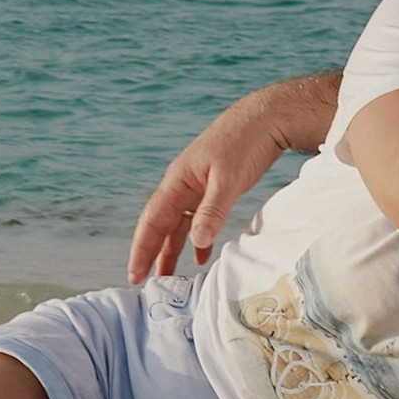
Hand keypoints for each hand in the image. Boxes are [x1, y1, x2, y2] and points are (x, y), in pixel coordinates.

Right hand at [128, 89, 294, 279]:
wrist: (265, 118)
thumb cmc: (244, 143)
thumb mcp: (229, 179)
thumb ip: (212, 211)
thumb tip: (197, 243)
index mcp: (178, 180)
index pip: (152, 220)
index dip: (142, 249)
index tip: (134, 274)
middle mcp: (182, 184)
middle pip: (160, 224)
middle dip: (150, 252)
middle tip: (141, 281)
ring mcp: (197, 184)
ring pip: (178, 222)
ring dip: (172, 248)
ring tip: (167, 275)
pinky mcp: (213, 186)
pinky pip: (197, 217)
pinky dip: (196, 237)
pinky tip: (201, 255)